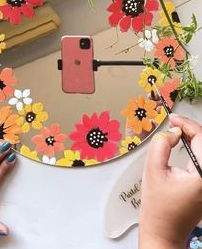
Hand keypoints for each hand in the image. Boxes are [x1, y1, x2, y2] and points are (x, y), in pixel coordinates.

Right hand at [139, 114, 201, 248]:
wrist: (163, 231)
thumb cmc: (157, 206)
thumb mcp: (153, 169)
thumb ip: (162, 144)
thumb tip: (174, 131)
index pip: (201, 138)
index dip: (186, 124)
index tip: (173, 118)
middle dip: (191, 129)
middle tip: (173, 123)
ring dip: (194, 138)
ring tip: (177, 131)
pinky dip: (196, 147)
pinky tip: (184, 143)